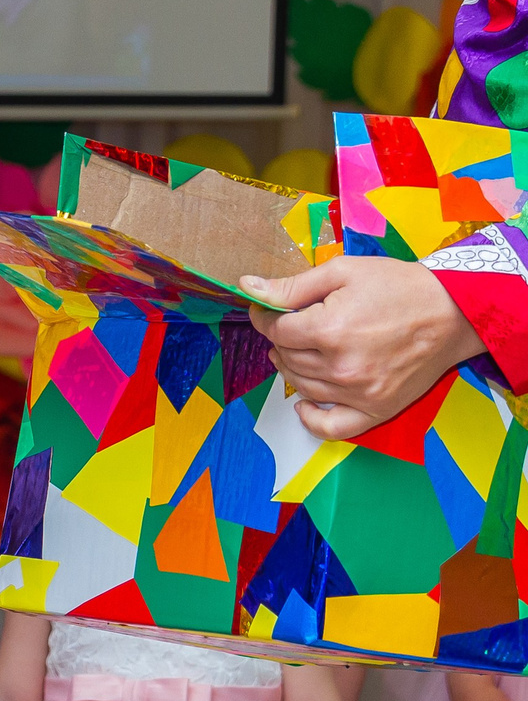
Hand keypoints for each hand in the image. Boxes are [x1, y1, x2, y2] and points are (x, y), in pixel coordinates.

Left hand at [241, 257, 484, 438]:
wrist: (454, 311)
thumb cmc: (401, 287)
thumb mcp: (343, 272)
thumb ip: (292, 286)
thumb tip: (247, 288)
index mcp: (329, 330)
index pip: (276, 331)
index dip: (266, 318)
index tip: (268, 311)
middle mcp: (341, 367)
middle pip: (287, 358)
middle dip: (282, 341)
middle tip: (292, 327)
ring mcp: (359, 393)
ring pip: (302, 386)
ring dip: (293, 369)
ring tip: (301, 352)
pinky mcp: (377, 409)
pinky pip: (331, 428)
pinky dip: (311, 419)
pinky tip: (304, 404)